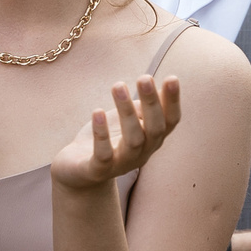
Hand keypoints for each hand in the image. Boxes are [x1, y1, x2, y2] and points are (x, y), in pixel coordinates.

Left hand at [51, 75, 182, 191]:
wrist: (77, 173)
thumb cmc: (108, 140)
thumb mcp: (128, 121)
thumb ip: (144, 107)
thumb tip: (163, 81)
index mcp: (151, 140)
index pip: (170, 121)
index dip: (172, 102)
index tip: (172, 78)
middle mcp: (142, 154)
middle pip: (154, 129)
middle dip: (151, 103)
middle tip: (145, 77)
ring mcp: (121, 164)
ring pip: (133, 140)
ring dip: (127, 113)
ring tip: (118, 86)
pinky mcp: (98, 170)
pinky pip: (103, 155)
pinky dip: (101, 134)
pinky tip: (97, 111)